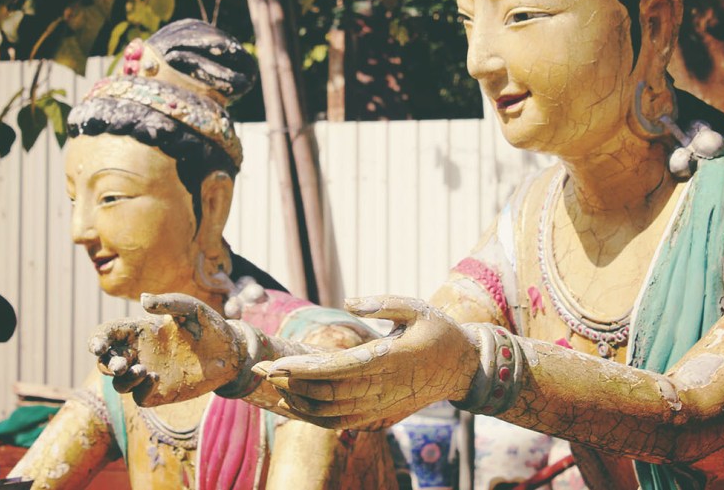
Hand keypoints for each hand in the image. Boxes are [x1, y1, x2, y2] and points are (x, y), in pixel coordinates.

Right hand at [89, 292, 243, 406]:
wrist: (231, 351)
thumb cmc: (208, 325)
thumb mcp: (191, 308)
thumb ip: (168, 302)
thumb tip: (143, 300)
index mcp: (140, 331)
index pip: (109, 334)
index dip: (98, 339)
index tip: (98, 346)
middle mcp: (139, 353)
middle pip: (107, 361)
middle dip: (106, 363)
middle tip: (121, 364)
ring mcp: (148, 374)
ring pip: (119, 382)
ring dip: (123, 378)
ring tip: (143, 369)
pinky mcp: (159, 392)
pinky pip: (139, 396)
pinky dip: (141, 389)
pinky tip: (156, 377)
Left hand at [256, 296, 479, 429]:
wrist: (462, 367)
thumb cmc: (438, 331)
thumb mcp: (417, 307)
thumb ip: (383, 303)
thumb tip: (349, 301)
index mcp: (388, 359)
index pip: (335, 369)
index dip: (303, 370)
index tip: (276, 364)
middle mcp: (382, 388)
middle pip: (325, 393)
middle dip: (290, 384)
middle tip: (261, 370)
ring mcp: (381, 406)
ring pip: (330, 413)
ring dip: (298, 403)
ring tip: (273, 387)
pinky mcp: (381, 416)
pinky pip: (341, 423)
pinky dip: (315, 418)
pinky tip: (297, 406)